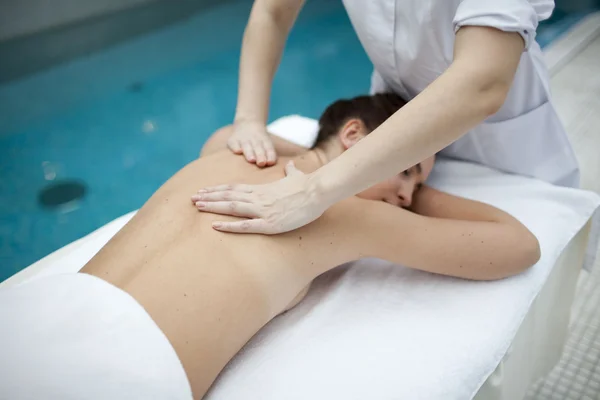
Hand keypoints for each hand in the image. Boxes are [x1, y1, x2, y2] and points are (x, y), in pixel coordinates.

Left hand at [191, 161, 325, 233]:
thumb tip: (291, 165)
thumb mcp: (296, 176)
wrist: (318, 190)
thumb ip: (290, 171)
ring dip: (213, 207)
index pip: (234, 188)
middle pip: (228, 196)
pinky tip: (215, 226)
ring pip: (232, 207)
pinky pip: (245, 225)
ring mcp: (263, 210)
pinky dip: (228, 226)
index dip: (218, 190)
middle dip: (209, 197)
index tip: (204, 190)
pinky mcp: (270, 223)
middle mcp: (258, 198)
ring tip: (197, 206)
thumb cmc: (308, 184)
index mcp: (262, 189)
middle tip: (192, 198)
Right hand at [228, 119, 276, 166]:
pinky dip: (235, 147)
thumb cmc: (260, 139)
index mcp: (265, 140)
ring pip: (246, 146)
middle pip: (258, 147)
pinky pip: (233, 143)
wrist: (248, 121)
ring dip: (249, 153)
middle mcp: (254, 138)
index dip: (270, 155)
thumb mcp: (267, 142)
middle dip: (260, 155)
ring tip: (251, 160)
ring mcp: (243, 138)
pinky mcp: (233, 139)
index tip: (271, 162)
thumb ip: (270, 153)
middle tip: (261, 163)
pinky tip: (237, 152)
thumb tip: (272, 163)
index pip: (268, 147)